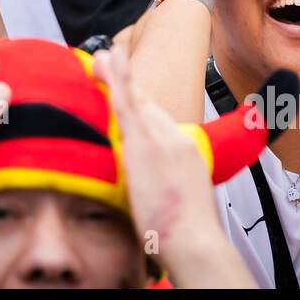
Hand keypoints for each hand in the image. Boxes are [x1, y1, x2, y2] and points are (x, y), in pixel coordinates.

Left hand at [94, 46, 250, 287]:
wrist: (197, 243)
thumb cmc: (189, 235)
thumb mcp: (180, 203)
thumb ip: (166, 189)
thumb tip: (152, 194)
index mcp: (186, 152)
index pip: (160, 122)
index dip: (143, 105)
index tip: (132, 96)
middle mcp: (176, 139)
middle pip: (148, 105)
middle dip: (128, 84)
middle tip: (111, 61)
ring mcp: (162, 139)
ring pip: (136, 99)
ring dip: (118, 75)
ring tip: (103, 57)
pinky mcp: (145, 144)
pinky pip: (127, 104)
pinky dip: (118, 79)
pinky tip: (108, 60)